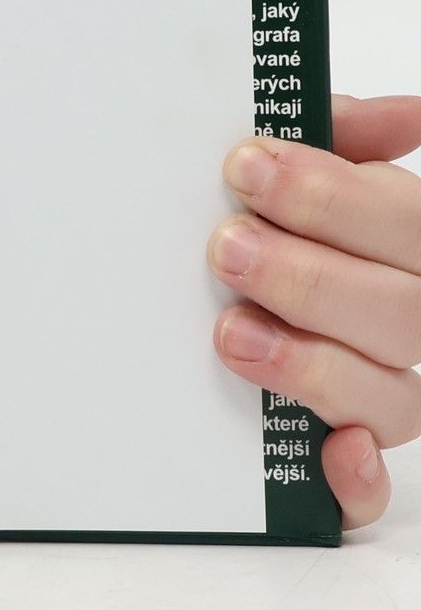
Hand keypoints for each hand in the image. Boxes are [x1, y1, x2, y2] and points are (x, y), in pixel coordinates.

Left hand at [211, 93, 420, 529]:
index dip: (332, 195)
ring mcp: (381, 393)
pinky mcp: (344, 461)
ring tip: (231, 331)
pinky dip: (358, 481)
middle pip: (401, 312)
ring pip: (388, 396)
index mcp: (402, 243)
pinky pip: (370, 494)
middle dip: (308, 276)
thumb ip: (337, 137)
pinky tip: (332, 450)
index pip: (407, 222)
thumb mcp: (297, 167)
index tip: (246, 165)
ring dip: (312, 364)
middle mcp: (406, 321)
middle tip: (225, 247)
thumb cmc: (262, 217)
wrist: (210, 272)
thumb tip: (403, 115)